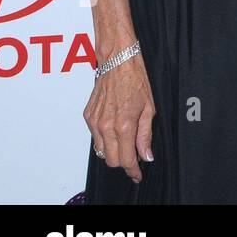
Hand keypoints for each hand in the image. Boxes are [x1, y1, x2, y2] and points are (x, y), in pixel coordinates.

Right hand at [85, 50, 155, 182]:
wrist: (118, 62)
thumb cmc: (136, 80)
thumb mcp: (149, 108)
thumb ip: (146, 135)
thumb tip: (146, 155)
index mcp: (123, 125)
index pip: (126, 159)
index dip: (133, 170)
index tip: (138, 174)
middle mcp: (105, 126)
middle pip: (111, 160)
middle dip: (123, 162)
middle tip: (135, 157)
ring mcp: (94, 122)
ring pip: (102, 151)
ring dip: (114, 151)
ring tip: (127, 141)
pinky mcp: (88, 117)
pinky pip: (95, 137)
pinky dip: (106, 139)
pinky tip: (116, 129)